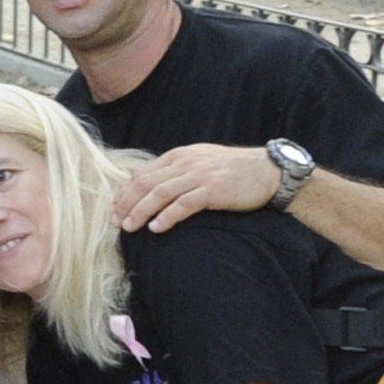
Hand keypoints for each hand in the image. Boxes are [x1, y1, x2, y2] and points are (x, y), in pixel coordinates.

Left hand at [114, 143, 283, 234]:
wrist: (269, 171)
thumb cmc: (233, 170)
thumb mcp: (200, 162)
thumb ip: (174, 170)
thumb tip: (145, 181)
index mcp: (179, 156)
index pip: (143, 174)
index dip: (125, 192)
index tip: (114, 209)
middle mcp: (186, 163)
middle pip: (146, 183)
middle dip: (127, 203)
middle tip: (116, 221)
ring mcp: (200, 175)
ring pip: (160, 193)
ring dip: (141, 211)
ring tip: (129, 227)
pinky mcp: (214, 190)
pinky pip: (184, 204)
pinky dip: (167, 216)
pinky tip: (156, 228)